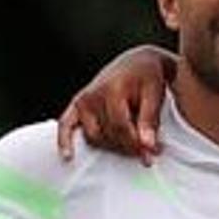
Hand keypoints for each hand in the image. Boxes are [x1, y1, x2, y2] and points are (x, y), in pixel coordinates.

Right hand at [56, 44, 177, 160]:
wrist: (137, 61)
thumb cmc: (147, 77)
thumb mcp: (154, 94)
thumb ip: (150, 121)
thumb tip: (148, 146)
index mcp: (112, 89)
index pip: (120, 127)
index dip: (136, 143)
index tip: (152, 153)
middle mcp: (93, 95)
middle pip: (107, 135)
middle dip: (127, 147)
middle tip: (148, 152)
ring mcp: (82, 100)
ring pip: (94, 137)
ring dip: (111, 145)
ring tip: (129, 144)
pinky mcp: (76, 104)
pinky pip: (65, 125)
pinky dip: (65, 141)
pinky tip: (68, 157)